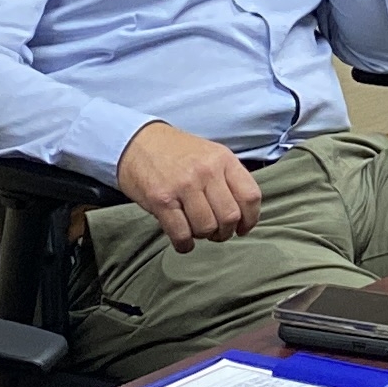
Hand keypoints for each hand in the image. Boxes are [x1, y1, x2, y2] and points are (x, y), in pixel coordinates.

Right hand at [117, 121, 258, 247]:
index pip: (250, 196)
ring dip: (203, 236)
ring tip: (196, 230)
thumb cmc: (175, 152)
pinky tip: (183, 240)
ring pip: (207, 227)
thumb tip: (243, 213)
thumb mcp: (210, 154)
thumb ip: (228, 178)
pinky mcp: (161, 199)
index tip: (242, 228)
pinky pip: (181, 233)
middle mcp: (206, 171)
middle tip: (216, 232)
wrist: (137, 142)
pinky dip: (184, 244)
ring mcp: (183, 185)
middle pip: (230, 216)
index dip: (250, 219)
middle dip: (225, 232)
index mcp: (223, 159)